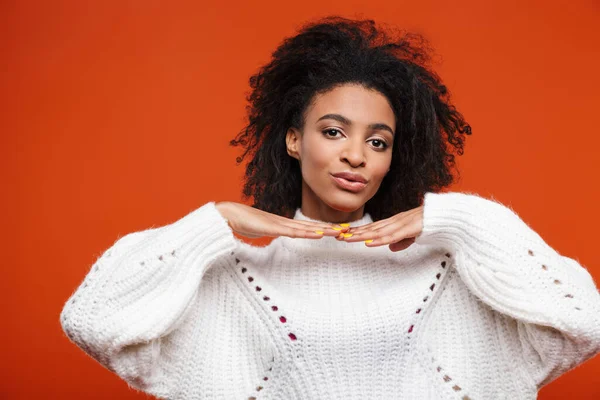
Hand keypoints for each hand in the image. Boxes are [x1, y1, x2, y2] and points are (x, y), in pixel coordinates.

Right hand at [215, 202, 341, 239]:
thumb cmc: (241, 222)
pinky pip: (294, 231)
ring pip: (306, 228)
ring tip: (339, 232)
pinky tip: (318, 234)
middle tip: (347, 230)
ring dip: (323, 230)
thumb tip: (275, 234)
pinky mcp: (274, 228)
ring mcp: (280, 224)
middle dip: (329, 229)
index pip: (306, 227)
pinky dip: (307, 233)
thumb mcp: (259, 230)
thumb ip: (268, 232)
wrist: (228, 215)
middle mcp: (284, 223)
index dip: (321, 229)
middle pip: (311, 226)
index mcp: (282, 224)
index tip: (336, 231)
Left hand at [339, 205, 423, 251]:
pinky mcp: (408, 229)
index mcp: (393, 223)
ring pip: (377, 232)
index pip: (372, 228)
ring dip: (361, 236)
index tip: (344, 234)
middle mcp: (393, 222)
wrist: (443, 216)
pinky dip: (379, 240)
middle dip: (354, 233)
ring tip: (347, 239)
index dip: (358, 231)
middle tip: (337, 235)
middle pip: (370, 229)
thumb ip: (402, 241)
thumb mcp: (412, 235)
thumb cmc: (428, 223)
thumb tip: (392, 248)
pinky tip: (368, 243)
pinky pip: (391, 236)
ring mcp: (400, 225)